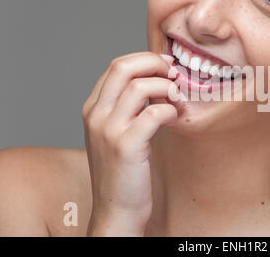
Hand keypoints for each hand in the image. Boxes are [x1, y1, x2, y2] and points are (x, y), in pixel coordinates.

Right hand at [81, 52, 177, 235]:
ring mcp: (108, 131)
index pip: (116, 66)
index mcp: (92, 108)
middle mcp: (95, 115)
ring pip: (139, 86)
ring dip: (166, 87)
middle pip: (123, 67)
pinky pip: (154, 113)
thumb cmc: (123, 170)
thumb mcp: (114, 133)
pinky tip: (175, 117)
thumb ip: (125, 107)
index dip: (145, 59)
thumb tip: (154, 79)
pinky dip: (170, 110)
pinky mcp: (126, 147)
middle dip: (155, 63)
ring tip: (177, 99)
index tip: (166, 66)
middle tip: (174, 74)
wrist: (116, 210)